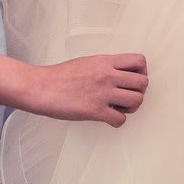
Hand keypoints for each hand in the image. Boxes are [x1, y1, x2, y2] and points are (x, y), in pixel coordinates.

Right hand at [22, 53, 148, 125]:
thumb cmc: (60, 76)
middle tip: (126, 97)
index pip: (139, 61)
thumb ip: (106, 67)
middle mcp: (107, 75)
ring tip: (118, 108)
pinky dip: (117, 121)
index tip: (131, 80)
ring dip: (131, 108)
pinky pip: (120, 119)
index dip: (141, 72)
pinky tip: (108, 118)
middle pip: (143, 83)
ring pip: (137, 101)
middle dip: (138, 92)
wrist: (40, 87)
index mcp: (106, 61)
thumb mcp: (87, 62)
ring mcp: (102, 93)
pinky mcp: (95, 111)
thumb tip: (121, 75)